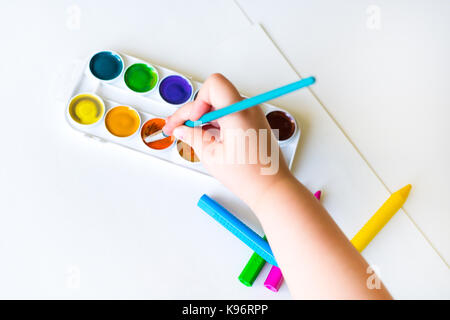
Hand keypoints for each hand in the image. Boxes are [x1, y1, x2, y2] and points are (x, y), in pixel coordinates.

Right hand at [163, 73, 291, 208]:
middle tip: (177, 126)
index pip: (214, 85)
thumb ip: (193, 137)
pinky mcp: (253, 122)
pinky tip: (205, 136)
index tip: (193, 120)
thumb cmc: (249, 176)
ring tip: (190, 134)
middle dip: (193, 110)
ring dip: (203, 117)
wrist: (271, 187)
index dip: (198, 101)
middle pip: (214, 95)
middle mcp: (247, 109)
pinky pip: (229, 113)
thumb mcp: (212, 156)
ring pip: (220, 104)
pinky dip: (215, 122)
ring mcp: (252, 114)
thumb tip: (182, 129)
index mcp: (238, 113)